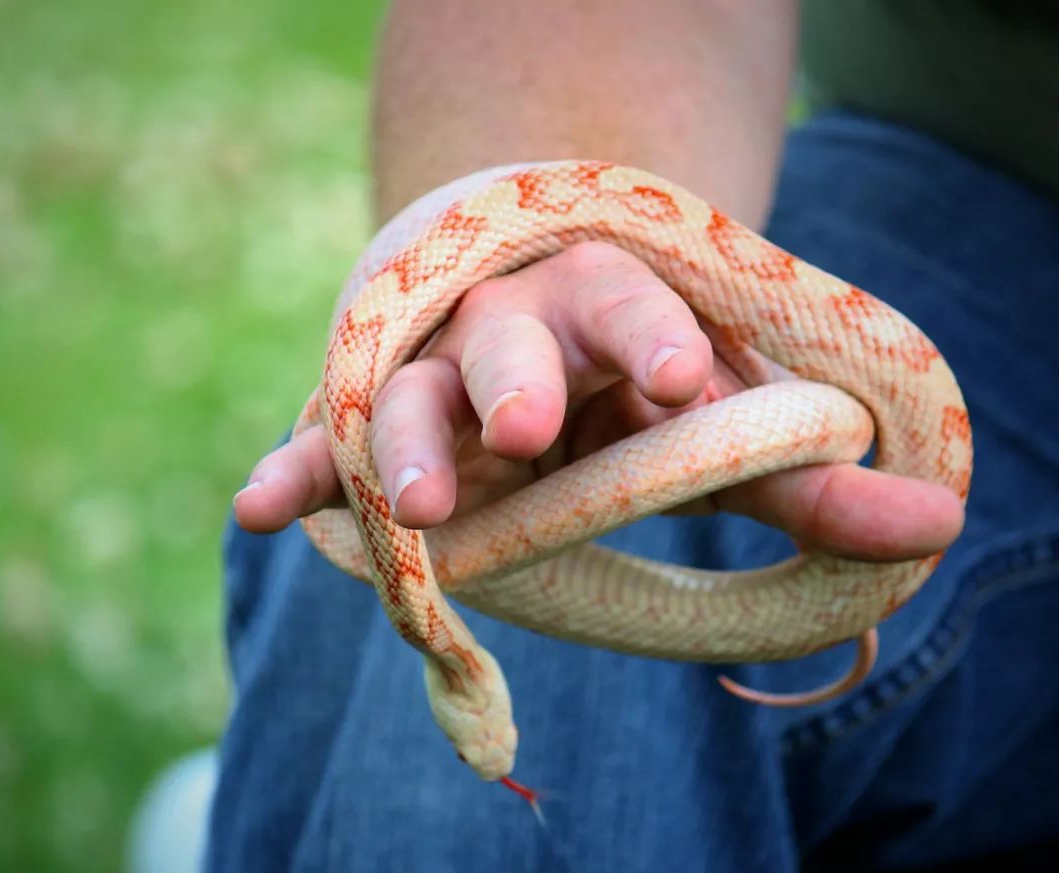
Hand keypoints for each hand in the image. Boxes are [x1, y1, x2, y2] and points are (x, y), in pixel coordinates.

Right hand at [234, 242, 962, 560]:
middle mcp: (512, 325)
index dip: (657, 341)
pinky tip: (262, 508)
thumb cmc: (635, 385)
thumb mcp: (715, 426)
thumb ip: (803, 475)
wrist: (535, 319)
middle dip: (518, 381)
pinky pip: (330, 438)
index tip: (687, 381)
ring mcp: (433, 366)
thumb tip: (939, 524)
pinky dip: (301, 469)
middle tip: (531, 425)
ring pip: (410, 390)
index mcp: (604, 307)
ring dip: (406, 442)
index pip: (634, 308)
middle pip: (509, 341)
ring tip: (417, 503)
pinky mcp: (374, 411)